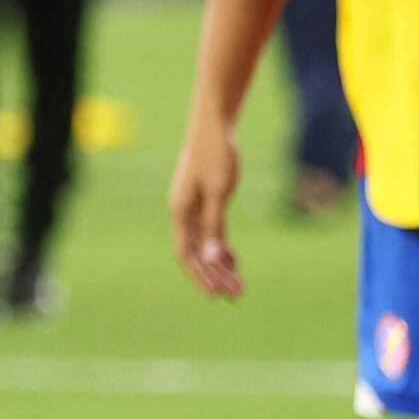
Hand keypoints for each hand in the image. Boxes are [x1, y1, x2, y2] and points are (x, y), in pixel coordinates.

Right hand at [170, 108, 246, 300]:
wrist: (214, 122)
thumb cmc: (215, 153)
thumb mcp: (219, 191)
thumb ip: (214, 226)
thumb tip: (211, 258)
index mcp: (180, 211)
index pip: (187, 254)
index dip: (202, 276)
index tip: (218, 295)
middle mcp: (182, 211)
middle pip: (195, 253)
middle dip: (214, 275)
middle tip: (235, 296)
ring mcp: (192, 205)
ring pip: (204, 244)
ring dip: (220, 265)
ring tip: (239, 284)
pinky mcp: (204, 198)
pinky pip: (210, 231)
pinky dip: (221, 247)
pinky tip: (234, 259)